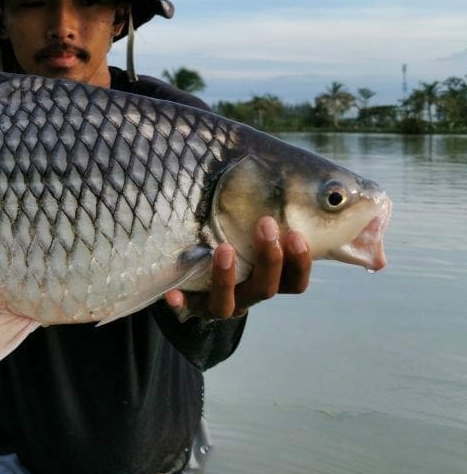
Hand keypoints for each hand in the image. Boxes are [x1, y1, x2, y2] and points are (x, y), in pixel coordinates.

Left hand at [165, 216, 311, 319]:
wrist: (195, 285)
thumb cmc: (232, 245)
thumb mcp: (247, 232)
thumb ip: (260, 211)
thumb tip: (263, 162)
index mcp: (266, 281)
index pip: (294, 282)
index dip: (299, 263)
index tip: (296, 234)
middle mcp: (246, 297)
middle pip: (265, 289)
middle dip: (269, 259)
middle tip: (265, 224)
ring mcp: (218, 305)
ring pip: (227, 303)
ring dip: (226, 277)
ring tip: (223, 248)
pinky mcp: (190, 307)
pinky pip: (185, 310)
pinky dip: (181, 303)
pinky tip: (173, 293)